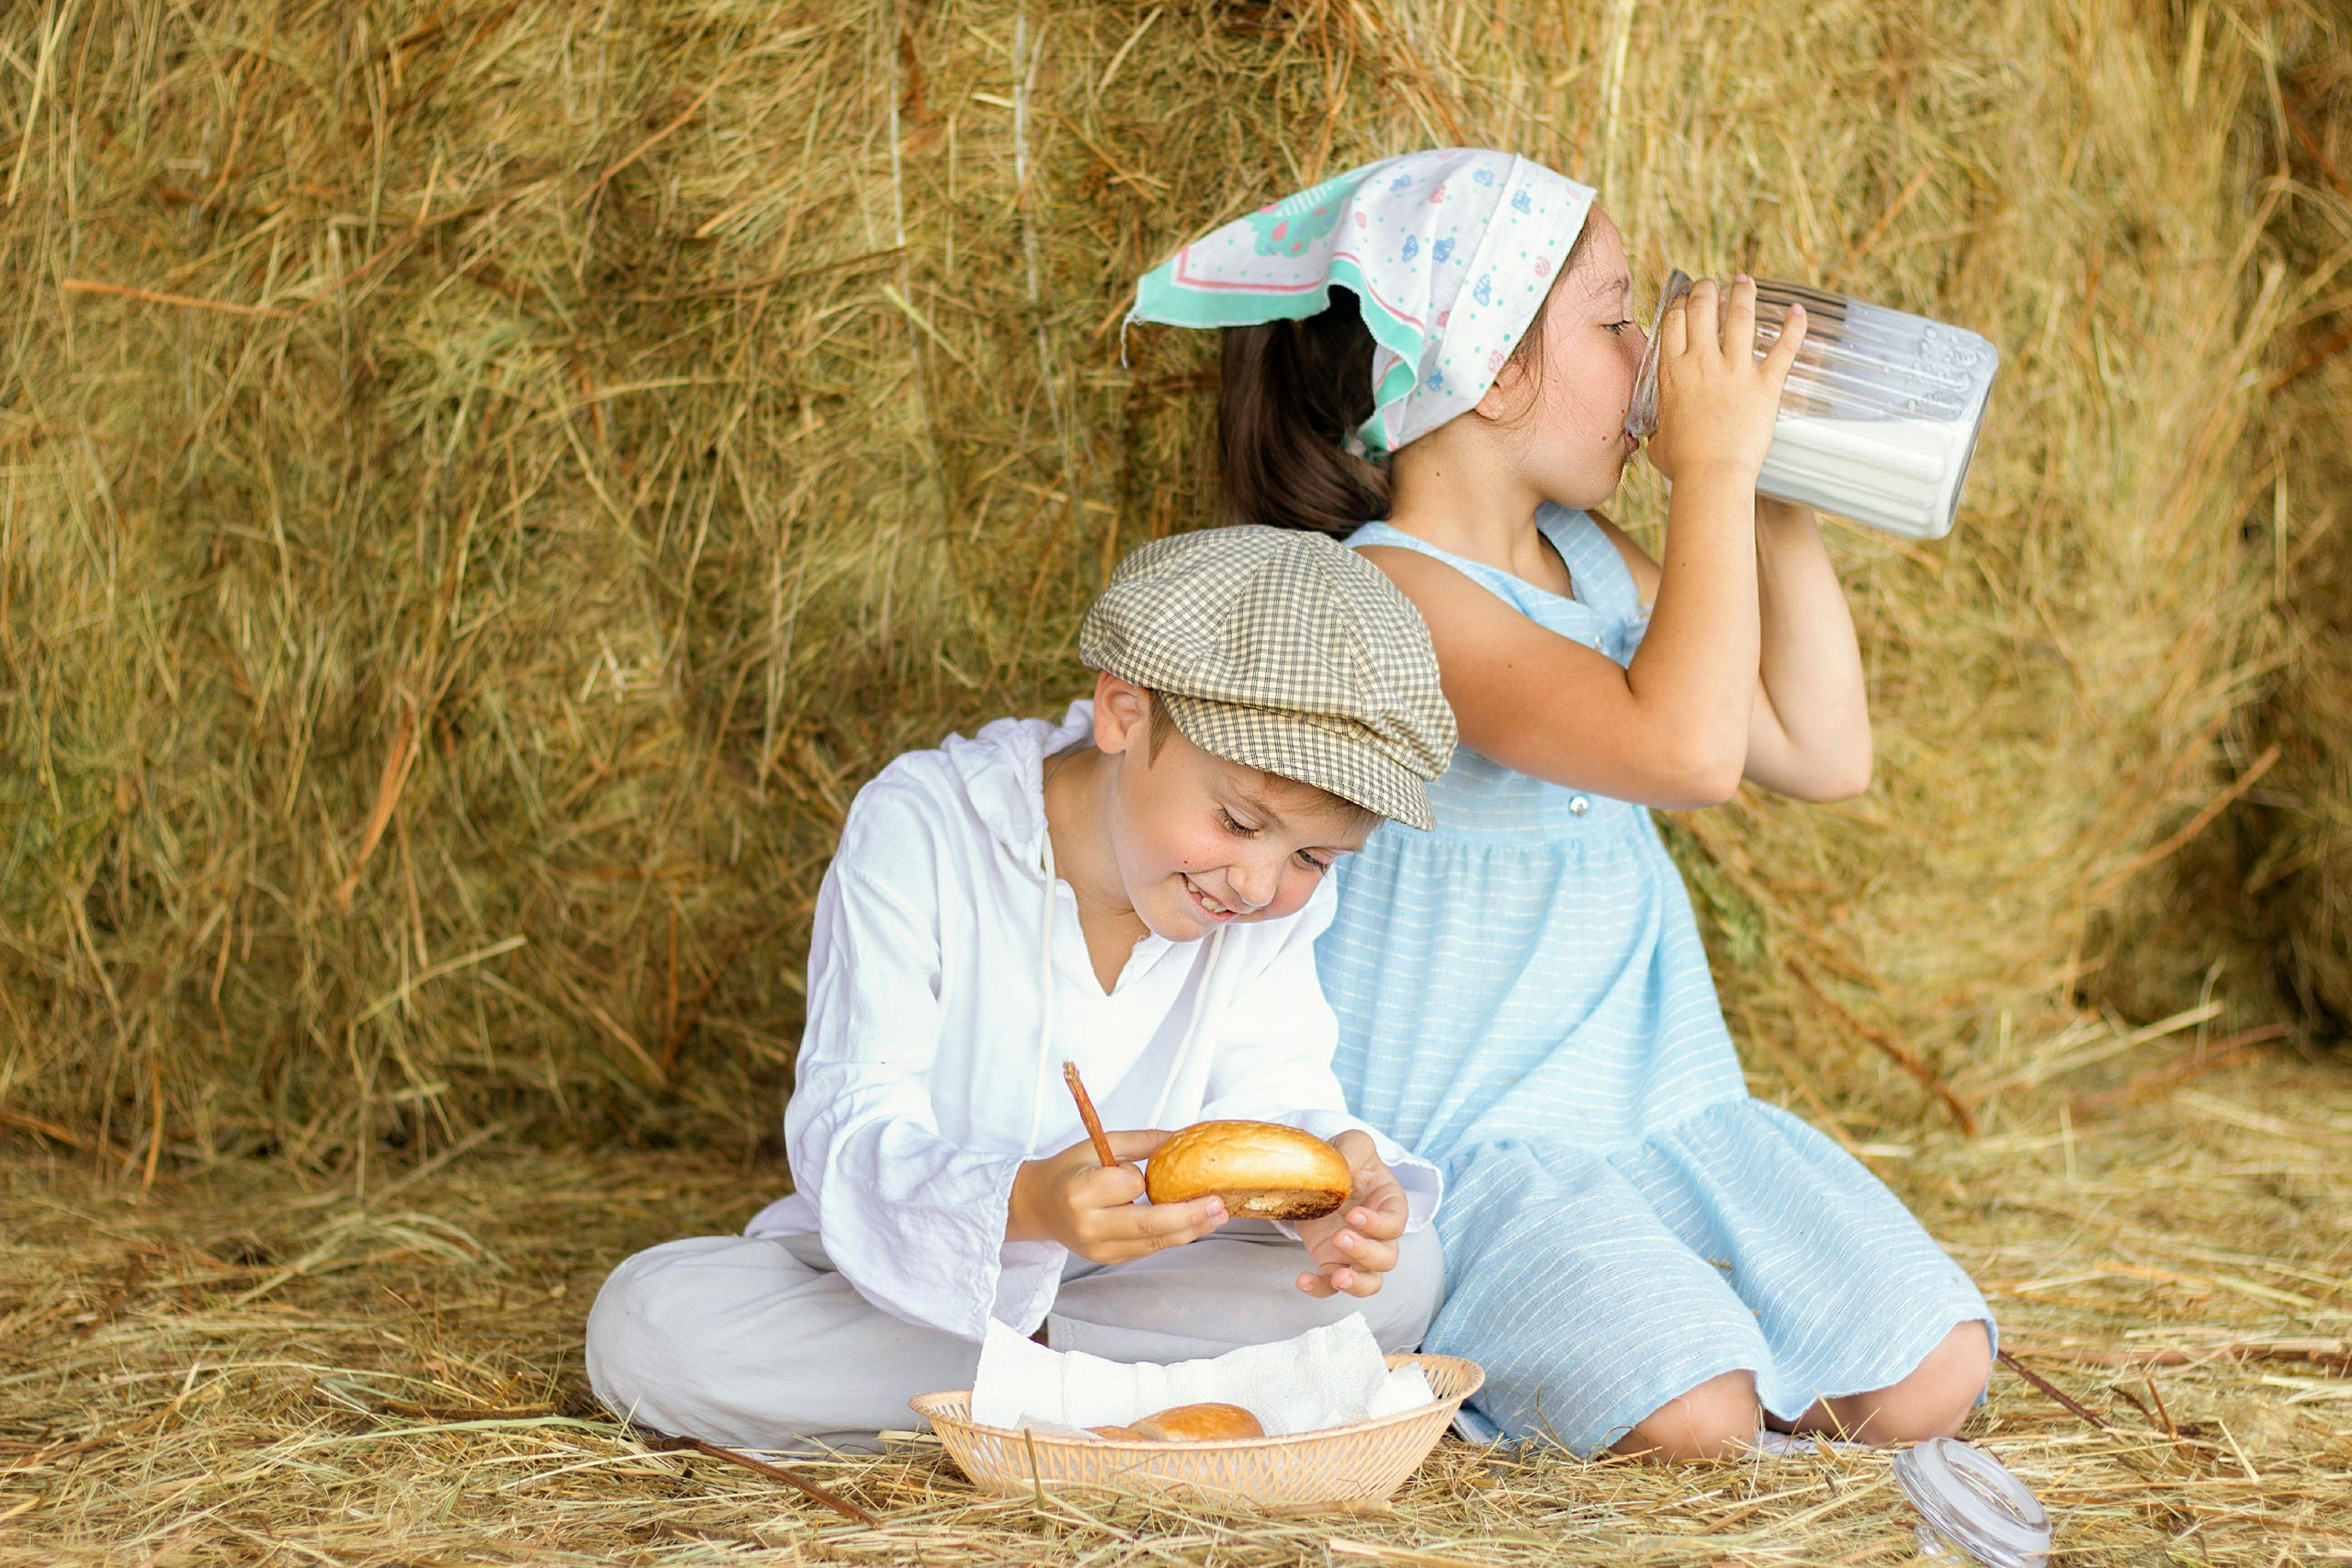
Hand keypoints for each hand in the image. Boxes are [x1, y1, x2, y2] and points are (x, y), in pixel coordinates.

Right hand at [1005, 1129, 1227, 1263]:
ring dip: (1190, 1229)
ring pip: (1154, 1241)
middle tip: (1220, 1205)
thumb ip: (1142, 1142)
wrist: (1037, 1205)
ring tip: (1217, 1215)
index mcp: (1080, 1192)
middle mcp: (1089, 1226)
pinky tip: (1192, 1224)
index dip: (1143, 1175)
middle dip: (1191, 1216)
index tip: (1141, 1169)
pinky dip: (1172, 1236)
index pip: (1129, 1185)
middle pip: (1150, 1225)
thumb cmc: (1068, 1170)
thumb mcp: (1099, 1145)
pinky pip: (1147, 1248)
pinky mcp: (1106, 1259)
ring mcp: (1098, 1249)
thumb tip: (1182, 1136)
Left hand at [1291, 1130, 1409, 1298]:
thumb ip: (1353, 1150)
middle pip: (1387, 1258)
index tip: (1354, 1215)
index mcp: (1390, 1204)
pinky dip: (1320, 1288)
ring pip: (1370, 1281)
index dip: (1378, 1224)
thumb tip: (1343, 1168)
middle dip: (1365, 1253)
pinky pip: (1332, 1284)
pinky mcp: (1332, 1261)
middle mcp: (1379, 1234)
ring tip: (1337, 1277)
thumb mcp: (1353, 1144)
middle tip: (1340, 1237)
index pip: (1396, 1223)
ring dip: (1357, 1284)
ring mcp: (1356, 1252)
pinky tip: (1303, 1280)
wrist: (1322, 1171)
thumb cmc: (1347, 1157)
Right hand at [1644, 275, 1805, 488]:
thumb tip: (1656, 433)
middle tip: (1711, 284)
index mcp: (1672, 373)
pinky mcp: (1766, 384)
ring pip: (1739, 316)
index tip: (1683, 298)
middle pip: (1702, 308)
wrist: (1711, 477)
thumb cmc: (1683, 465)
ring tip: (1744, 280)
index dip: (1678, 303)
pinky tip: (1797, 310)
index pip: (1673, 321)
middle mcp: (1702, 362)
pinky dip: (1794, 326)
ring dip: (1743, 293)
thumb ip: (1658, 427)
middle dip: (1706, 289)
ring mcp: (1735, 371)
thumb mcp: (1657, 440)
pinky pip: (1785, 347)